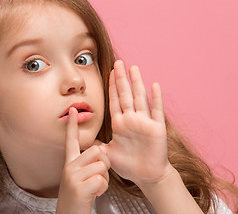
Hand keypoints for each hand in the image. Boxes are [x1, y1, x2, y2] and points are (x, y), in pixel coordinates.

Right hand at [56, 107, 110, 213]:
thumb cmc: (79, 198)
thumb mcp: (79, 178)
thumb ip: (87, 164)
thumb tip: (100, 151)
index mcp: (70, 163)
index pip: (71, 140)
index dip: (72, 125)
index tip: (74, 110)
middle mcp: (69, 167)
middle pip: (96, 151)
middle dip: (105, 163)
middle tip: (100, 176)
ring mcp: (72, 176)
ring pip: (102, 165)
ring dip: (105, 178)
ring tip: (96, 187)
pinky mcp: (78, 187)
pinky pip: (101, 179)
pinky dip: (103, 188)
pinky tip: (95, 194)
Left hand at [100, 60, 172, 184]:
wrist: (146, 176)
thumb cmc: (128, 164)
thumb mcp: (107, 153)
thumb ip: (96, 145)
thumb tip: (81, 141)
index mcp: (120, 123)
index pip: (114, 100)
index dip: (112, 86)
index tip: (109, 72)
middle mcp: (132, 119)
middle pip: (126, 94)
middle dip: (121, 79)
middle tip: (118, 62)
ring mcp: (144, 122)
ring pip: (140, 98)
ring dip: (137, 83)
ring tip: (134, 68)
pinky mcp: (156, 128)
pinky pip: (156, 111)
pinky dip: (156, 98)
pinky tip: (155, 86)